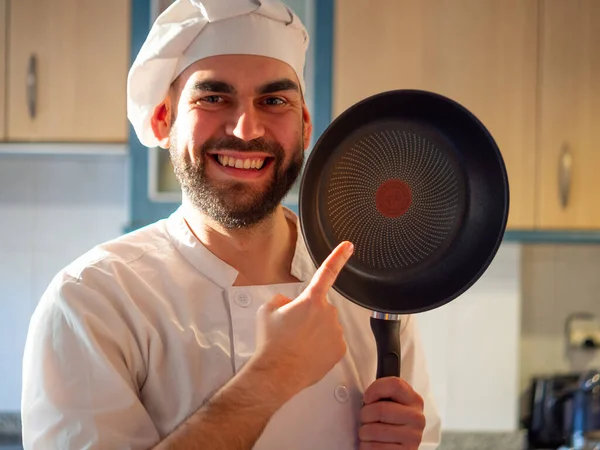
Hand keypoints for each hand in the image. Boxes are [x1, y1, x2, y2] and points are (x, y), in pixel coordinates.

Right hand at [253, 241, 353, 392]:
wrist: (276, 373)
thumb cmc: (271, 343)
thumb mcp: (266, 312)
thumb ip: (281, 300)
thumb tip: (288, 304)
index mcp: (310, 300)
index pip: (327, 272)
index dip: (339, 256)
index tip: (349, 246)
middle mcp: (327, 313)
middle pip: (320, 308)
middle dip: (309, 315)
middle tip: (292, 330)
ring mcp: (335, 332)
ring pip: (327, 326)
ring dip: (315, 331)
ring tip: (298, 344)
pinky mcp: (339, 350)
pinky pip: (332, 342)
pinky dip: (322, 346)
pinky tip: (308, 353)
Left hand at [359, 377, 425, 449]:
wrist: (397, 447)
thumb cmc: (390, 423)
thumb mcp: (391, 403)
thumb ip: (383, 394)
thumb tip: (364, 393)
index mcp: (414, 400)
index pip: (395, 385)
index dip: (375, 389)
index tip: (367, 398)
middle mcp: (416, 418)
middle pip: (380, 409)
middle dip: (365, 415)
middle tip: (366, 419)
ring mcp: (412, 437)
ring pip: (374, 430)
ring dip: (364, 433)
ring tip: (370, 433)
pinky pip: (375, 447)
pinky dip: (366, 446)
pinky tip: (373, 444)